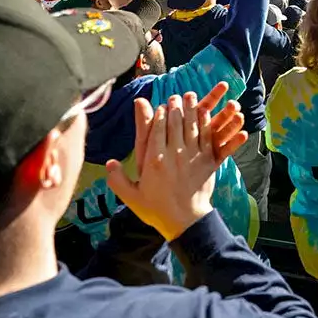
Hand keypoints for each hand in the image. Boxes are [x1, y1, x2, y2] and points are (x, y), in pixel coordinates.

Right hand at [106, 83, 246, 241]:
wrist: (186, 221)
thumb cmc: (156, 210)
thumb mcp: (131, 197)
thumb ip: (118, 179)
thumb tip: (108, 163)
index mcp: (155, 160)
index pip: (156, 129)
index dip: (159, 114)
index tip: (160, 105)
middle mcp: (175, 154)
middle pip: (175, 122)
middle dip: (176, 106)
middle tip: (176, 96)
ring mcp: (193, 156)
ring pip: (193, 126)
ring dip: (192, 109)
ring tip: (191, 96)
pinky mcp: (208, 161)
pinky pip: (208, 137)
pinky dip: (207, 123)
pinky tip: (206, 114)